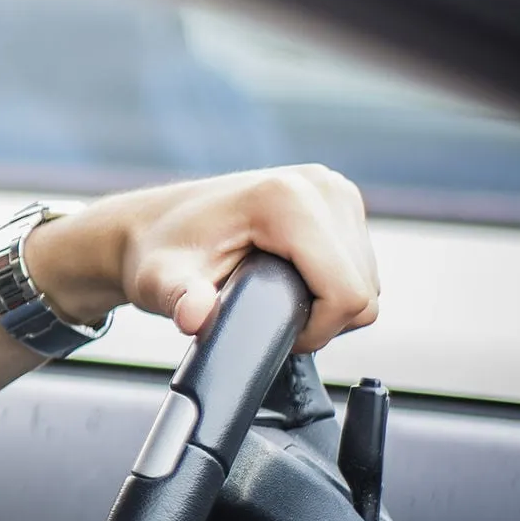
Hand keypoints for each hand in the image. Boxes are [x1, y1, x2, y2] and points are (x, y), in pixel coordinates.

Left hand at [26, 166, 378, 354]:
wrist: (152, 227)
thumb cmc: (157, 255)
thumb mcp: (162, 283)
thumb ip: (180, 300)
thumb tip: (194, 316)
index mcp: (287, 199)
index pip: (346, 292)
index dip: (317, 330)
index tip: (275, 334)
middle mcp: (319, 185)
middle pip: (363, 288)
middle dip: (323, 319)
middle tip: (269, 319)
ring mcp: (332, 189)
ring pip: (366, 279)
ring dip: (328, 303)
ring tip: (275, 300)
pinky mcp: (337, 199)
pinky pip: (359, 264)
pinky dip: (332, 285)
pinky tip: (291, 281)